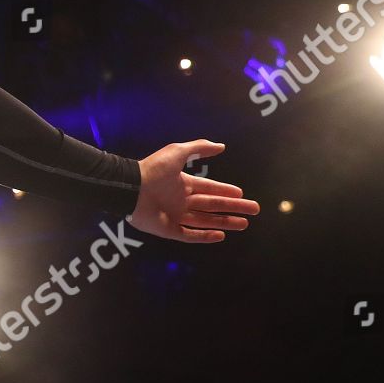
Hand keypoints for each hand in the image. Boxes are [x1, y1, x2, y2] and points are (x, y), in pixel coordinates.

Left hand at [126, 140, 259, 242]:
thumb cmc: (152, 169)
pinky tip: (220, 235)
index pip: (209, 188)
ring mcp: (174, 216)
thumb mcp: (177, 152)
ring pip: (205, 221)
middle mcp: (180, 200)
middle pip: (212, 205)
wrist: (130, 188)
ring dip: (224, 222)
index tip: (242, 194)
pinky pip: (190, 235)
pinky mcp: (168, 229)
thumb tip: (221, 145)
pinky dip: (205, 236)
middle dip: (233, 208)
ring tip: (244, 224)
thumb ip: (198, 148)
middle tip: (254, 210)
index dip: (226, 191)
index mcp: (182, 183)